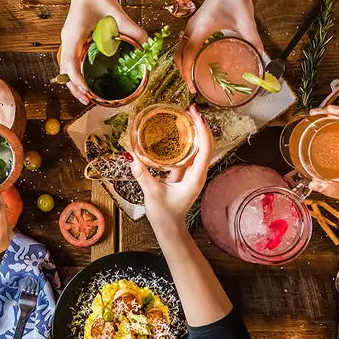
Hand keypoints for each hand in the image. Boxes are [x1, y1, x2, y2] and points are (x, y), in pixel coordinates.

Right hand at [60, 0, 146, 103]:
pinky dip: (76, 74)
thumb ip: (133, 30)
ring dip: (74, 83)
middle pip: (64, 71)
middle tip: (88, 101)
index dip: (77, 80)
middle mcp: (67, 41)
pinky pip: (71, 62)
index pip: (69, 63)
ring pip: (66, 69)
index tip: (87, 91)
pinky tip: (87, 82)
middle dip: (75, 88)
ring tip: (87, 96)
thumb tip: (148, 45)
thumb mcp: (117, 13)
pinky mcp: (72, 41)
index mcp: (73, 35)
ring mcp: (68, 41)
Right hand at [129, 106, 213, 228]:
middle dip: (201, 126)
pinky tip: (178, 132)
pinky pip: (190, 153)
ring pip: (200, 148)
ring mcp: (193, 173)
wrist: (169, 229)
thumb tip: (131, 156)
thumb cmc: (164, 215)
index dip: (202, 130)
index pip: (205, 149)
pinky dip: (187, 140)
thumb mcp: (152, 194)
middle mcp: (197, 173)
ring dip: (196, 131)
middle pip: (206, 145)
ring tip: (186, 115)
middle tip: (190, 109)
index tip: (196, 115)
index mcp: (195, 178)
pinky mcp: (186, 174)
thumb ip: (142, 175)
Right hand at [175, 0, 261, 90]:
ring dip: (183, 65)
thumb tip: (259, 57)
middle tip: (192, 87)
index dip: (188, 72)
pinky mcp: (194, 25)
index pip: (188, 54)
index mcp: (202, 27)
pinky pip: (185, 44)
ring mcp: (191, 26)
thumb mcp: (247, 21)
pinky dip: (186, 56)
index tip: (193, 85)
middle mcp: (192, 27)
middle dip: (182, 72)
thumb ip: (253, 40)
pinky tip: (196, 63)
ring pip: (180, 49)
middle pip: (179, 54)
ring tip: (192, 78)